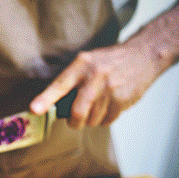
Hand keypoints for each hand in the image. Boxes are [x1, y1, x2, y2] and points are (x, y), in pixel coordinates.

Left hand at [29, 42, 161, 128]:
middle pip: (77, 112)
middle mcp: (95, 76)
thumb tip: (53, 106)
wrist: (144, 55)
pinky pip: (107, 121)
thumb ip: (71, 81)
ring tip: (97, 105)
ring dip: (91, 119)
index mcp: (81, 65)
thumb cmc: (110, 62)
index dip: (46, 99)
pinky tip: (109, 105)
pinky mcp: (123, 100)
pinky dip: (104, 119)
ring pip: (92, 120)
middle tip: (74, 119)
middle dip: (74, 122)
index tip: (34, 109)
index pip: (60, 85)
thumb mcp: (87, 62)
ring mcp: (110, 89)